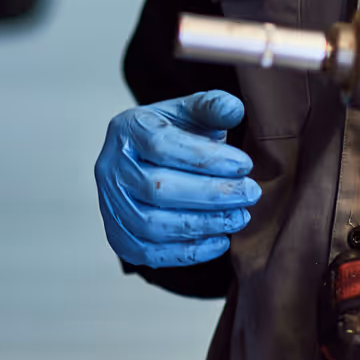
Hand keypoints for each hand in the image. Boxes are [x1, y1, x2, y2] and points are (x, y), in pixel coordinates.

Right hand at [95, 90, 259, 268]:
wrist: (149, 160)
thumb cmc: (179, 132)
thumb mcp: (193, 110)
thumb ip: (214, 106)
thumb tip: (234, 110)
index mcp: (128, 128)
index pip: (162, 146)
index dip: (206, 159)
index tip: (245, 165)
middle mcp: (110, 167)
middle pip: (157, 189)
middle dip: (211, 195)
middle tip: (250, 194)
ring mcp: (109, 205)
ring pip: (151, 225)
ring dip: (202, 225)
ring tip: (239, 218)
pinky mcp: (117, 236)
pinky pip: (147, 253)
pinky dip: (186, 252)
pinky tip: (220, 242)